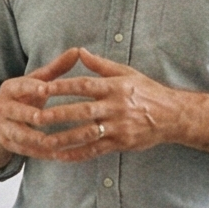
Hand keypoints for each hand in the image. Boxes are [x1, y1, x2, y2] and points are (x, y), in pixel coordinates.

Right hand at [0, 49, 103, 164]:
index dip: (32, 88)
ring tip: (64, 141)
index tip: (45, 88)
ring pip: (23, 136)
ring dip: (44, 139)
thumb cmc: (26, 96)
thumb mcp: (36, 81)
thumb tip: (78, 50)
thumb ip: (56, 68)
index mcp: (10, 89)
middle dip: (37, 116)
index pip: (20, 87)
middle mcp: (3, 109)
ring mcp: (5, 129)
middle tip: (55, 117)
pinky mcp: (10, 146)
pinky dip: (45, 154)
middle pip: (19, 114)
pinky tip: (63, 154)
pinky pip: (28, 152)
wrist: (0, 120)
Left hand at [15, 48, 198, 160]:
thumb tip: (79, 51)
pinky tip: (61, 156)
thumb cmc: (148, 92)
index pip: (83, 85)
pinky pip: (95, 150)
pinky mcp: (121, 143)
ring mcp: (118, 127)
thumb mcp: (127, 72)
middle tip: (35, 118)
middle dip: (57, 115)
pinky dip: (77, 154)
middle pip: (81, 111)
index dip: (61, 87)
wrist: (173, 115)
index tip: (41, 88)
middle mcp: (116, 106)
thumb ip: (101, 65)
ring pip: (86, 134)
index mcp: (115, 87)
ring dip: (63, 138)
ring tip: (43, 141)